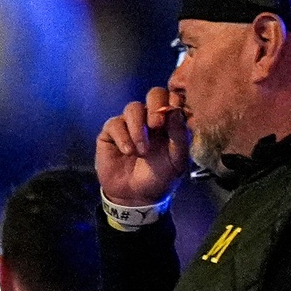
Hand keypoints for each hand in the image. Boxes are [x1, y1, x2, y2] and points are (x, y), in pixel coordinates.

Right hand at [96, 86, 190, 206]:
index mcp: (171, 121)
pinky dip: (122, 138)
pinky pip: (115, 124)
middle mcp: (150, 118)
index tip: (173, 116)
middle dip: (155, 106)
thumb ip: (179, 135)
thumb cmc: (160, 177)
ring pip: (133, 108)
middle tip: (156, 126)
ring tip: (142, 150)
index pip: (174, 98)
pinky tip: (128, 152)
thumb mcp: (177, 160)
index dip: (174, 101)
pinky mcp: (111, 133)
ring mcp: (130, 125)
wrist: (136, 196)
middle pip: (154, 93)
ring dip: (138, 128)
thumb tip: (175, 111)